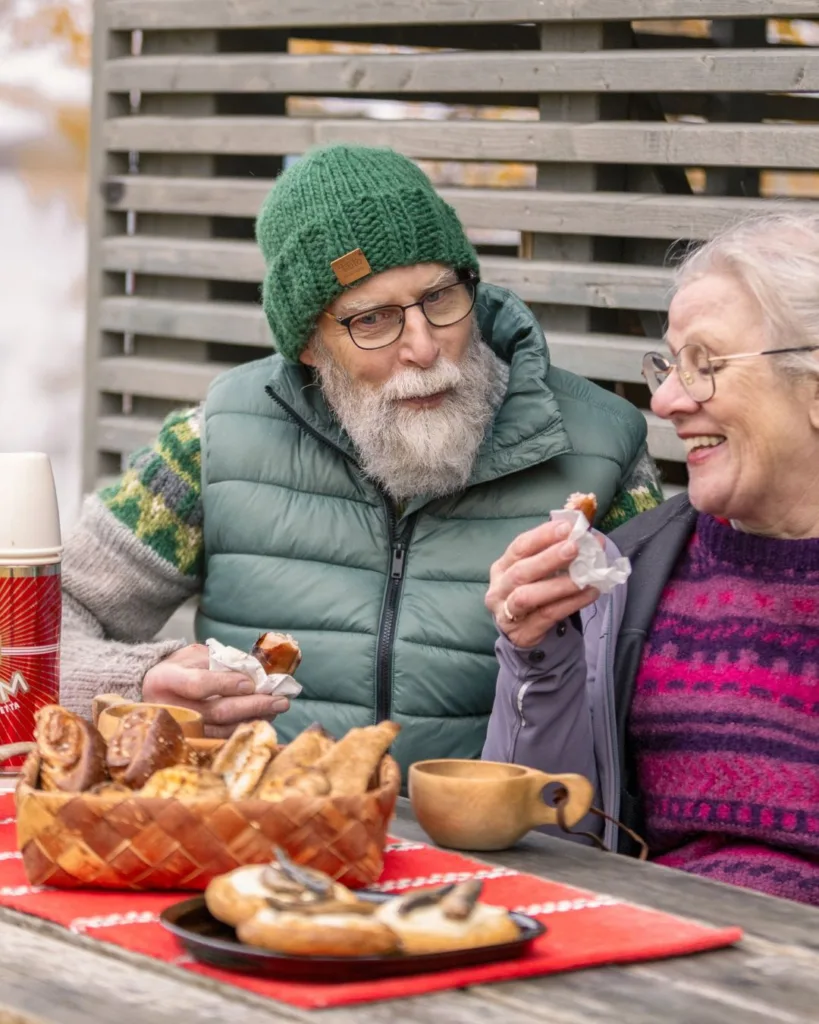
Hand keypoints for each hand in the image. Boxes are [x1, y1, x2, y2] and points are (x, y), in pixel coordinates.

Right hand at [142, 643, 289, 737]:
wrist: (153, 695)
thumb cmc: (178, 670)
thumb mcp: (191, 656)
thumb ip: (218, 660)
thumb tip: (253, 670)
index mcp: (166, 680)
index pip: (198, 685)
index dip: (226, 684)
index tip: (251, 683)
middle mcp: (171, 708)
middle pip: (217, 711)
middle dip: (253, 705)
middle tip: (280, 700)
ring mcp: (180, 730)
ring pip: (223, 729)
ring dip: (255, 719)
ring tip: (277, 708)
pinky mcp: (191, 743)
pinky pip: (223, 739)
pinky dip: (245, 729)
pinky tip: (263, 719)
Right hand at [486, 520, 600, 648]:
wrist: (523, 630)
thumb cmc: (533, 591)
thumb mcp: (537, 570)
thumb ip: (556, 550)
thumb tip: (586, 532)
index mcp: (502, 566)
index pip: (519, 547)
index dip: (542, 536)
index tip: (567, 527)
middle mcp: (499, 588)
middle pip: (520, 571)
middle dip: (549, 558)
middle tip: (575, 547)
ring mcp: (506, 612)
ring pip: (528, 596)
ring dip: (558, 584)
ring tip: (585, 575)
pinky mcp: (522, 633)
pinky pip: (547, 616)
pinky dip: (570, 603)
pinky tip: (590, 593)